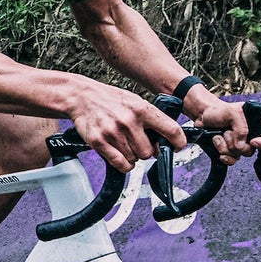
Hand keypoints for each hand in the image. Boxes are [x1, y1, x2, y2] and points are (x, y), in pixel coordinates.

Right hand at [68, 78, 184, 170]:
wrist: (82, 97)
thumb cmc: (110, 100)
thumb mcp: (135, 102)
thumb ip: (151, 119)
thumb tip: (165, 141)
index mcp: (142, 109)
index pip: (170, 130)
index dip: (178, 142)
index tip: (177, 147)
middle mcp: (129, 121)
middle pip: (149, 152)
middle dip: (146, 152)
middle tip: (138, 143)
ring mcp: (113, 133)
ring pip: (135, 160)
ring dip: (132, 157)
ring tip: (124, 144)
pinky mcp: (100, 142)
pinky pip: (121, 164)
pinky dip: (124, 165)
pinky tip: (121, 155)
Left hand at [185, 89, 260, 163]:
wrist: (204, 116)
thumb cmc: (220, 111)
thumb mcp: (232, 112)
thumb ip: (241, 127)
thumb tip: (241, 145)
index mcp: (259, 122)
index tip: (252, 141)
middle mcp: (254, 135)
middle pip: (253, 150)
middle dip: (237, 143)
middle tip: (227, 131)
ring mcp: (243, 145)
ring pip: (240, 155)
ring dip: (227, 146)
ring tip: (220, 134)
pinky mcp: (232, 152)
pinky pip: (232, 161)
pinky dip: (223, 155)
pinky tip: (217, 144)